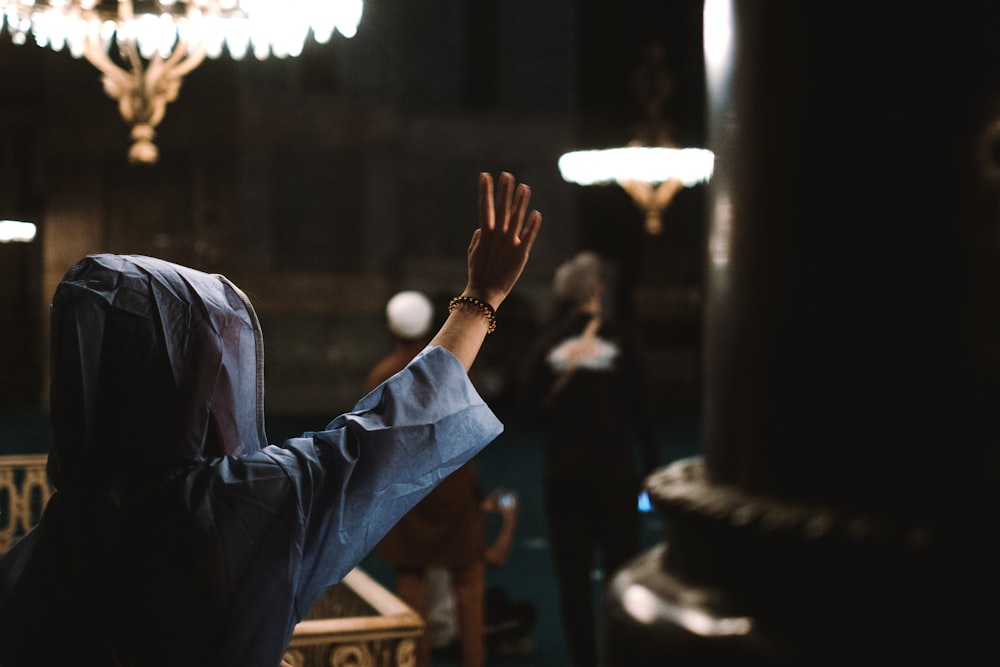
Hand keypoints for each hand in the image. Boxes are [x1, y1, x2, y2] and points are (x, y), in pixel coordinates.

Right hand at [465, 172, 541, 308]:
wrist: (485, 292)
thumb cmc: (478, 272)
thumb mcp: (474, 253)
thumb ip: (478, 239)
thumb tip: (481, 229)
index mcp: (485, 234)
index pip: (484, 207)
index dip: (485, 191)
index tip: (485, 176)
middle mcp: (497, 235)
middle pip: (502, 208)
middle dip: (504, 191)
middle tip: (507, 175)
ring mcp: (510, 243)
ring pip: (517, 218)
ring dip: (520, 202)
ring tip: (524, 187)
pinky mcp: (521, 253)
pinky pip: (528, 236)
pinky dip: (532, 225)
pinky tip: (536, 213)